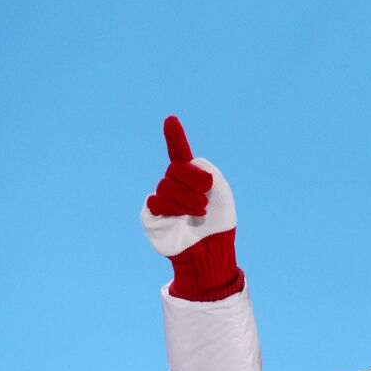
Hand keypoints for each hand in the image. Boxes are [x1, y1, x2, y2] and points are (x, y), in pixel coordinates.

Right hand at [139, 116, 241, 300]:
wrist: (212, 252)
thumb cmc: (219, 223)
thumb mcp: (220, 192)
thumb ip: (205, 170)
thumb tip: (184, 162)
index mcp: (191, 177)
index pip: (180, 153)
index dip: (175, 137)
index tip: (171, 119)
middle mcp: (173, 185)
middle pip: (176, 169)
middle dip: (194, 180)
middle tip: (206, 196)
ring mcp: (161, 199)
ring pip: (166, 185)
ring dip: (188, 199)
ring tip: (199, 212)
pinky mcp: (151, 214)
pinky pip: (157, 201)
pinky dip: (174, 209)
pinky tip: (182, 219)